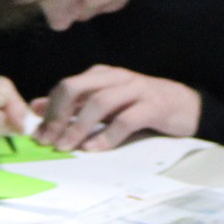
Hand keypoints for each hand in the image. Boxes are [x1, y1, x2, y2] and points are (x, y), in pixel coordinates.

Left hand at [32, 64, 200, 150]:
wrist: (186, 106)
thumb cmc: (141, 106)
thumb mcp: (105, 104)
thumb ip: (74, 106)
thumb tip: (37, 108)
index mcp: (100, 75)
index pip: (65, 87)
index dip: (48, 110)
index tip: (38, 134)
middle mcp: (115, 78)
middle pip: (76, 88)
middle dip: (58, 115)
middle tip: (48, 140)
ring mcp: (135, 90)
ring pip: (99, 102)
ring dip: (78, 126)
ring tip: (67, 146)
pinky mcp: (153, 106)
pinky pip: (126, 120)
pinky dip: (107, 135)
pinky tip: (94, 148)